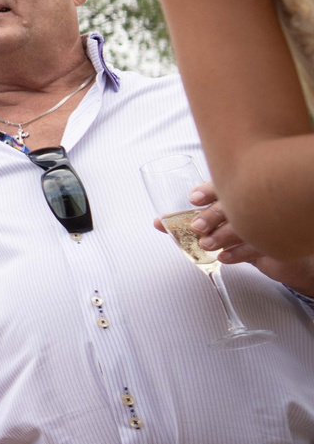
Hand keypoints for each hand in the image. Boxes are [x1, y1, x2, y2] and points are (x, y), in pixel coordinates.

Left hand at [171, 180, 313, 295]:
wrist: (285, 258)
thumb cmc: (247, 235)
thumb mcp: (220, 227)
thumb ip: (191, 222)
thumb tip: (158, 223)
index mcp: (241, 195)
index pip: (225, 185)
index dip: (208, 191)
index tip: (193, 199)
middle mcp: (257, 205)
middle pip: (233, 205)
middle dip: (211, 216)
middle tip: (196, 227)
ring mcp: (269, 223)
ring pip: (245, 225)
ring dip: (222, 236)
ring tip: (207, 245)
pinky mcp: (279, 243)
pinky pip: (259, 246)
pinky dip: (238, 253)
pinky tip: (223, 257)